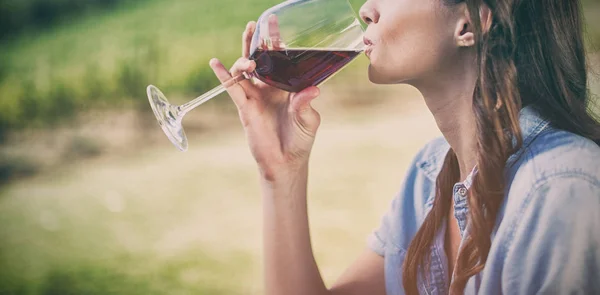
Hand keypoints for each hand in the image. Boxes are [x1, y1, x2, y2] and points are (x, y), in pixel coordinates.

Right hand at [209, 19, 320, 180]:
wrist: (285, 162)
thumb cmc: (300, 140)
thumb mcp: (308, 120)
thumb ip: (306, 104)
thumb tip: (312, 90)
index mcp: (287, 86)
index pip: (281, 59)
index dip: (277, 42)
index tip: (274, 24)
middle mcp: (270, 88)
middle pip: (261, 58)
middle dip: (257, 40)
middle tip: (255, 23)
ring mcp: (256, 96)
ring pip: (245, 69)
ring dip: (245, 57)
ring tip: (250, 54)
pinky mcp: (245, 107)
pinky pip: (232, 88)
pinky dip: (224, 75)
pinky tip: (216, 63)